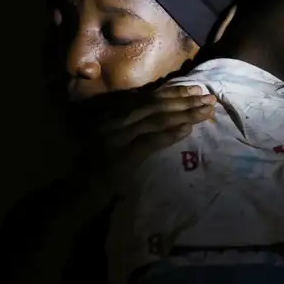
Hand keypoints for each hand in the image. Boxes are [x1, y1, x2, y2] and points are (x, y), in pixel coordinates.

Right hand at [97, 85, 215, 170]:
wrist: (74, 194)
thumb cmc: (91, 169)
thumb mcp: (108, 140)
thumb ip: (127, 125)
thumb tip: (153, 111)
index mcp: (113, 115)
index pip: (148, 98)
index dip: (174, 92)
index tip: (196, 89)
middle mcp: (114, 122)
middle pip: (156, 106)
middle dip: (184, 100)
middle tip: (209, 97)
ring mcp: (116, 139)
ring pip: (156, 120)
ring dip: (184, 114)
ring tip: (205, 111)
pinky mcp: (120, 158)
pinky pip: (149, 143)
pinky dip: (168, 135)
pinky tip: (187, 130)